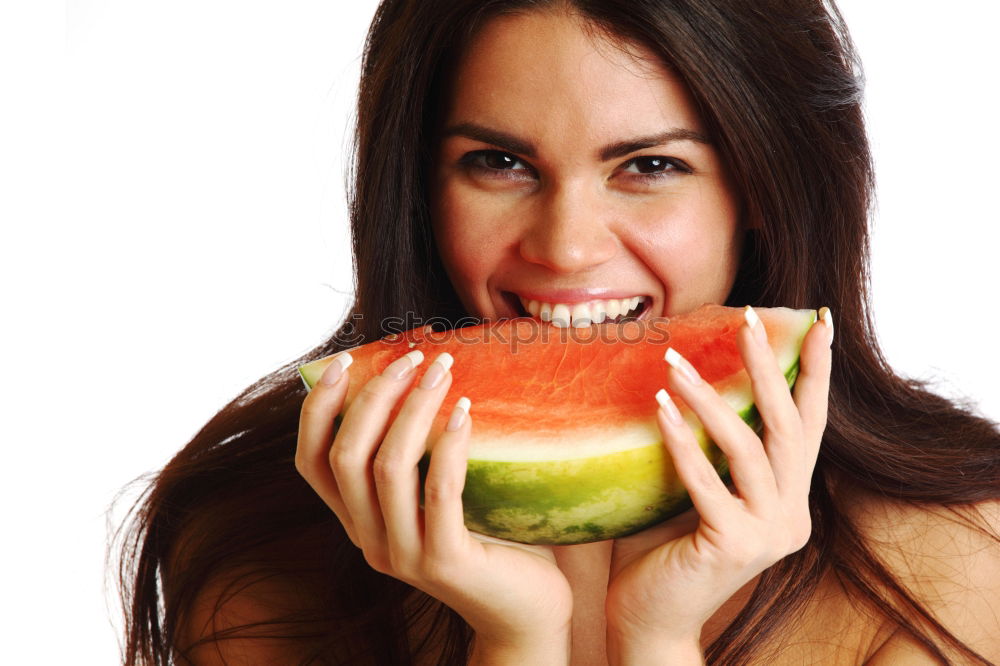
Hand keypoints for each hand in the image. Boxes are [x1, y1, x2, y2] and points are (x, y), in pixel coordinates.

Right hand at [295, 349, 572, 660]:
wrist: (523, 610)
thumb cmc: (487, 538)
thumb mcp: (436, 493)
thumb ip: (418, 454)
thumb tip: (424, 373)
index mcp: (358, 521)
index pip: (311, 462)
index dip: (315, 409)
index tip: (339, 362)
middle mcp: (369, 540)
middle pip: (346, 456)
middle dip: (373, 396)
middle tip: (412, 358)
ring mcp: (404, 555)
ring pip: (388, 468)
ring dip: (413, 409)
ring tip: (442, 370)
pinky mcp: (445, 563)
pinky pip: (439, 492)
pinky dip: (448, 445)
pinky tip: (464, 411)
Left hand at [604, 307, 833, 660]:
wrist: (651, 618)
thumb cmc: (667, 548)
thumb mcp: (705, 491)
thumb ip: (717, 452)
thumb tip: (696, 375)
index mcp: (789, 500)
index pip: (809, 426)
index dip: (816, 373)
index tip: (819, 321)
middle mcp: (790, 516)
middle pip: (788, 427)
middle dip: (769, 367)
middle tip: (745, 318)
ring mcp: (766, 535)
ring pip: (749, 449)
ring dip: (710, 398)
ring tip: (673, 360)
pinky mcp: (731, 547)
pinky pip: (706, 482)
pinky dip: (683, 441)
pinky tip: (660, 407)